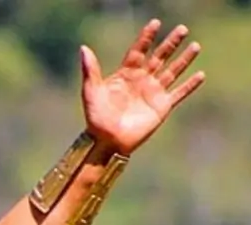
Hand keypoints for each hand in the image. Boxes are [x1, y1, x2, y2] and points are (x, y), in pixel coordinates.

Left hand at [80, 19, 204, 155]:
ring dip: (184, 59)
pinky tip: (201, 75)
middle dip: (170, 43)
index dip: (146, 38)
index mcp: (125, 74)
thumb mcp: (91, 91)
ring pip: (172, 71)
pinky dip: (190, 85)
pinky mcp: (162, 107)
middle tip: (182, 29)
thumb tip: (84, 48)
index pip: (138, 51)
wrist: (107, 141)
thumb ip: (90, 70)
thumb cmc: (96, 117)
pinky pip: (179, 93)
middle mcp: (141, 81)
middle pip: (159, 57)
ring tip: (195, 45)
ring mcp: (153, 93)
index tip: (155, 23)